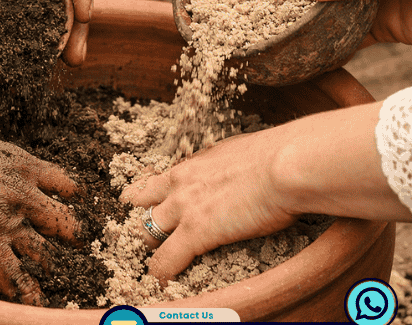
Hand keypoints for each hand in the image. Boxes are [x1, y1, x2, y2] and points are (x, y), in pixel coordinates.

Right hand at [0, 116, 80, 305]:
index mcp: (21, 166)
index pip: (64, 184)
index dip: (71, 199)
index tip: (73, 208)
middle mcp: (22, 195)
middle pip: (64, 222)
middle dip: (71, 238)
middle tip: (75, 251)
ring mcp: (5, 222)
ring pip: (43, 255)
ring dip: (51, 271)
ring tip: (61, 286)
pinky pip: (13, 277)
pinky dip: (23, 294)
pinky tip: (31, 306)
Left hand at [119, 131, 297, 283]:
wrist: (288, 164)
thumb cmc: (280, 155)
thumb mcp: (245, 152)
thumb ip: (233, 165)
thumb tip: (247, 169)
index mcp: (195, 164)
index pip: (161, 181)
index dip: (156, 197)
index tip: (159, 206)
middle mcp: (181, 182)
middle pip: (144, 203)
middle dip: (147, 218)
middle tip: (154, 233)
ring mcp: (184, 207)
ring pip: (148, 230)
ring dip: (152, 245)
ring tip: (158, 258)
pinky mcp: (194, 232)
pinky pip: (166, 259)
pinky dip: (162, 272)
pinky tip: (163, 280)